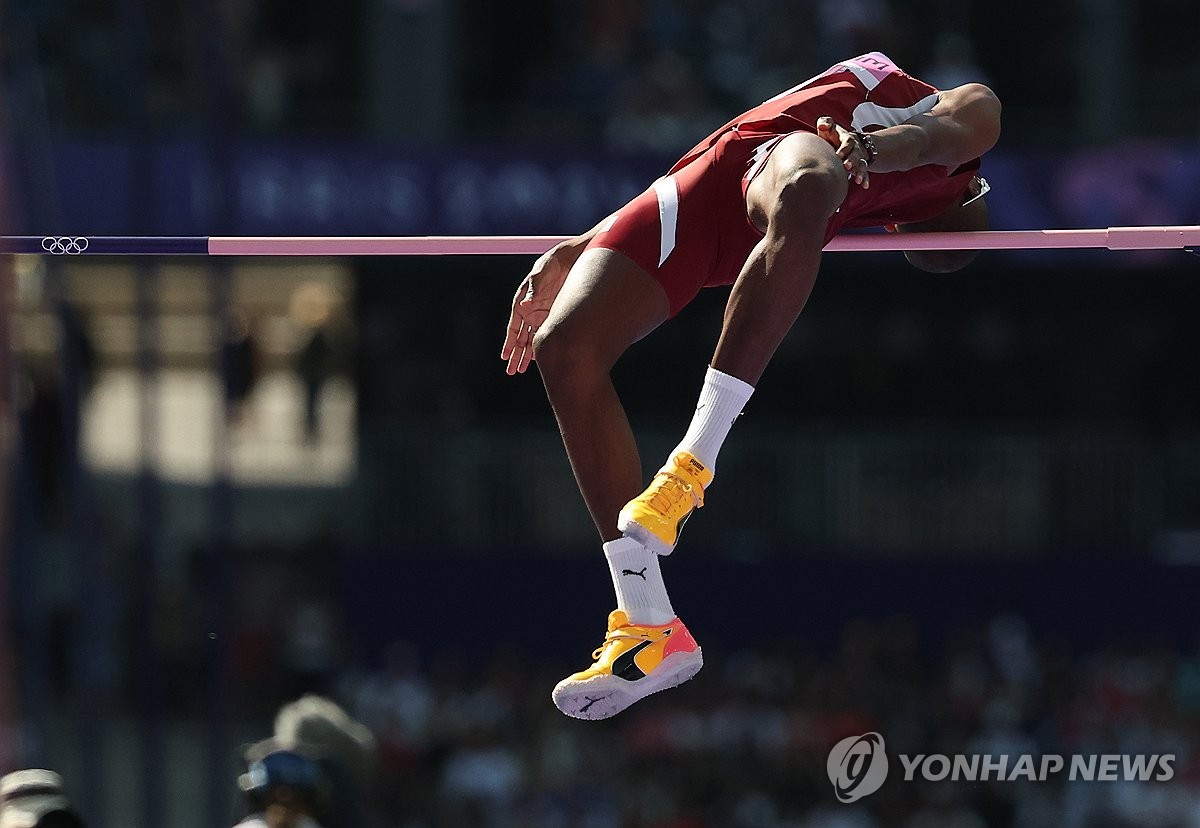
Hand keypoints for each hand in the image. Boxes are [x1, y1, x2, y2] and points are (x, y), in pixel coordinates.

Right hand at [500, 246, 571, 374]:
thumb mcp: (541, 275)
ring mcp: (541, 315)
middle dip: (516, 355)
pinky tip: (539, 359)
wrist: (569, 260)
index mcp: (521, 303)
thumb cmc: (551, 265)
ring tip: (520, 370)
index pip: (514, 328)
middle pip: (520, 338)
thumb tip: (526, 304)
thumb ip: (533, 290)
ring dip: (527, 355)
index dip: (510, 343)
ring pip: (532, 339)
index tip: (505, 356)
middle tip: (511, 372)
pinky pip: (545, 334)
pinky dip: (541, 346)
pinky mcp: (554, 315)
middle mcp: (529, 312)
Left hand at [816, 116, 870, 188]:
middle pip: (856, 154)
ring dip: (860, 172)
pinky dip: (865, 179)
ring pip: (862, 164)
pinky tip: (865, 186)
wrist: (847, 143)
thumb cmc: (833, 136)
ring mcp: (858, 158)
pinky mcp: (859, 167)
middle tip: (846, 167)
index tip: (837, 155)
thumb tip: (823, 126)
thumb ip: (825, 123)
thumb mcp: (830, 128)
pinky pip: (865, 173)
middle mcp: (855, 148)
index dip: (844, 148)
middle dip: (852, 160)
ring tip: (858, 180)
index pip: (847, 142)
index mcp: (847, 139)